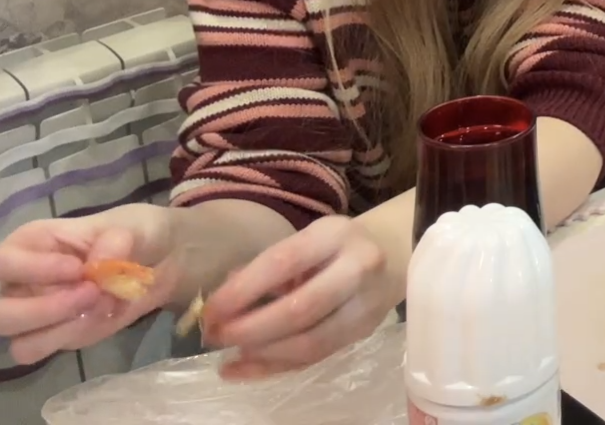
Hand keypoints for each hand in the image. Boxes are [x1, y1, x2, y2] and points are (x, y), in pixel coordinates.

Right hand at [0, 204, 178, 363]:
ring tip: (102, 304)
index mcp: (31, 244)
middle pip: (0, 314)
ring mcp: (36, 314)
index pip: (2, 263)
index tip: (77, 267)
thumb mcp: (134, 225)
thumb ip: (116, 240)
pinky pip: (47, 350)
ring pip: (20, 342)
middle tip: (91, 292)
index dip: (34, 269)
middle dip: (46, 310)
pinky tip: (103, 316)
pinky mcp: (57, 335)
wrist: (162, 260)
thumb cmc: (135, 233)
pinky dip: (75, 337)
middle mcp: (22, 282)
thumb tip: (100, 263)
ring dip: (62, 329)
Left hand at [202, 215, 396, 380]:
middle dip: (250, 329)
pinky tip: (246, 368)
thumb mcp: (305, 240)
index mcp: (335, 235)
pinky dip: (277, 367)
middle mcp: (357, 268)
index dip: (242, 291)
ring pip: (311, 342)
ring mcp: (366, 305)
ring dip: (263, 354)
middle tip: (215, 337)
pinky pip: (317, 356)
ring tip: (229, 356)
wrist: (394, 252)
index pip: (283, 263)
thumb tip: (222, 302)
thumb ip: (266, 267)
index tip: (210, 311)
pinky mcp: (365, 331)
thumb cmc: (335, 245)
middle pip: (299, 310)